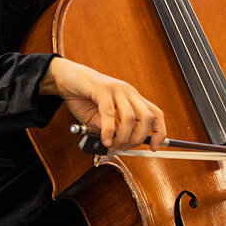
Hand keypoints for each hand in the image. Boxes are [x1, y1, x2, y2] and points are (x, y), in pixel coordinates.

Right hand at [40, 56, 165, 151]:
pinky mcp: (102, 89)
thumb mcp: (98, 119)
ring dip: (122, 137)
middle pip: (147, 117)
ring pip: (130, 117)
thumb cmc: (83, 97)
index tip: (155, 147)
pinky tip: (104, 140)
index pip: (156, 114)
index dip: (160, 132)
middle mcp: (128, 92)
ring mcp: (116, 89)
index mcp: (132, 98)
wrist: (65, 78)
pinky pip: (109, 113)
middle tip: (125, 148)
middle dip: (139, 138)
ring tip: (112, 146)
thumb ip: (109, 130)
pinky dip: (108, 131)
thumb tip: (116, 145)